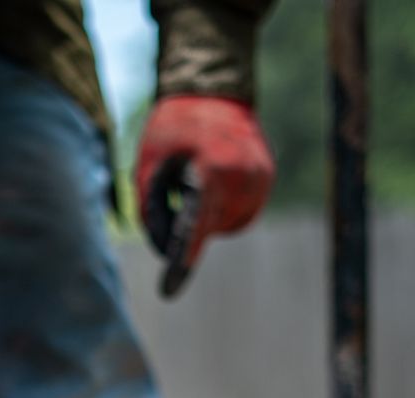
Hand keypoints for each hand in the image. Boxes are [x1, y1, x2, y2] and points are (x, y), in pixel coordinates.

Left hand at [134, 96, 274, 275]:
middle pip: (206, 227)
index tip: (168, 290)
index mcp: (213, 168)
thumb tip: (165, 251)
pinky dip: (221, 208)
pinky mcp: (267, 180)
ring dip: (206, 213)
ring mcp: (261, 179)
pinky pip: (239, 214)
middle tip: (175, 182)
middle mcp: (244, 176)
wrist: (213, 90)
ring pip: (224, 225)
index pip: (195, 226)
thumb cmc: (173, 126)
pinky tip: (213, 180)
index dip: (182, 259)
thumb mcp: (147, 164)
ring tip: (198, 174)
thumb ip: (150, 210)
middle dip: (186, 218)